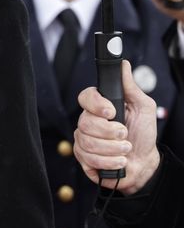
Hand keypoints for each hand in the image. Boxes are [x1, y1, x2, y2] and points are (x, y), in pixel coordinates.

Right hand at [74, 60, 160, 194]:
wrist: (144, 162)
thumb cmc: (143, 134)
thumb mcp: (143, 107)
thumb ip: (131, 87)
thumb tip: (124, 65)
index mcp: (100, 107)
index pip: (85, 97)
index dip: (96, 105)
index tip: (112, 112)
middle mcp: (88, 121)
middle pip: (86, 123)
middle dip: (111, 132)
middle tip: (125, 134)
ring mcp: (83, 139)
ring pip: (88, 142)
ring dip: (113, 149)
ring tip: (125, 149)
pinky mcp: (83, 157)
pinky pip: (88, 158)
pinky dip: (109, 161)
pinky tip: (118, 160)